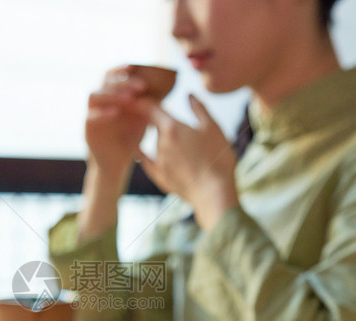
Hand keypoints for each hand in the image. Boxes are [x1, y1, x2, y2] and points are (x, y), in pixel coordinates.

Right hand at [85, 66, 154, 175]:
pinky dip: (102, 113)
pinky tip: (116, 113)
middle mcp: (99, 102)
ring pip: (93, 95)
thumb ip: (146, 103)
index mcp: (110, 95)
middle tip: (140, 87)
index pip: (111, 75)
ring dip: (111, 94)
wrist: (117, 164)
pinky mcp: (87, 130)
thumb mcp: (142, 118)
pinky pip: (90, 117)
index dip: (121, 69)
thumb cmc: (129, 138)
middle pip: (104, 82)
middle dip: (122, 81)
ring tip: (129, 98)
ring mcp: (91, 115)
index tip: (134, 67)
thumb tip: (161, 87)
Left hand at [137, 95, 238, 230]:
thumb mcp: (213, 128)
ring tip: (161, 132)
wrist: (213, 193)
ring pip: (154, 142)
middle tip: (153, 108)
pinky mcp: (159, 177)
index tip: (140, 92)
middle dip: (152, 116)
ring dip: (156, 135)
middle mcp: (160, 143)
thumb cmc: (217, 158)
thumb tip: (189, 94)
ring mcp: (158, 161)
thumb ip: (199, 109)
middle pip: (153, 124)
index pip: (151, 107)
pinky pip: (146, 161)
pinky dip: (142, 153)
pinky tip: (138, 149)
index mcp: (172, 127)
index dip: (145, 99)